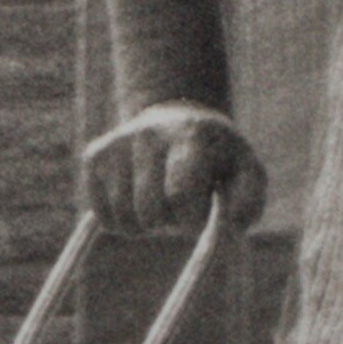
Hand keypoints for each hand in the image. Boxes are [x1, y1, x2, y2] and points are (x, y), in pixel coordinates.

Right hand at [81, 103, 267, 235]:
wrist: (176, 118)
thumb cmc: (216, 157)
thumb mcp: (247, 171)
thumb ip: (248, 201)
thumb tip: (228, 225)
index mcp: (191, 137)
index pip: (179, 197)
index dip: (191, 219)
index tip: (200, 212)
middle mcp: (149, 135)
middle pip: (149, 212)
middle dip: (167, 222)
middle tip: (179, 205)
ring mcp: (118, 144)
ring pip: (124, 218)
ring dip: (145, 225)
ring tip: (160, 201)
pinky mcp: (94, 156)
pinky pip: (104, 217)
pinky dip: (122, 222)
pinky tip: (137, 200)